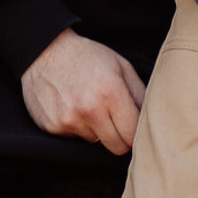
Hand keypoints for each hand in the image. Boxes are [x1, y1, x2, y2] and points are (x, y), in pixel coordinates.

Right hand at [20, 30, 147, 155]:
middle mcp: (89, 109)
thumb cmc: (87, 57)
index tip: (132, 125)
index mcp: (110, 92)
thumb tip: (153, 121)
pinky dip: (77, 127)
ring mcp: (69, 120)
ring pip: (95, 142)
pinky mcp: (53, 127)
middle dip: (119, 136)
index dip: (135, 132)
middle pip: (117, 147)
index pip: (133, 135)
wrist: (44, 51)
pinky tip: (72, 107)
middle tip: (112, 118)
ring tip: (88, 106)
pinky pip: (74, 139)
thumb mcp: (120, 65)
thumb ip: (140, 94)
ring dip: (96, 130)